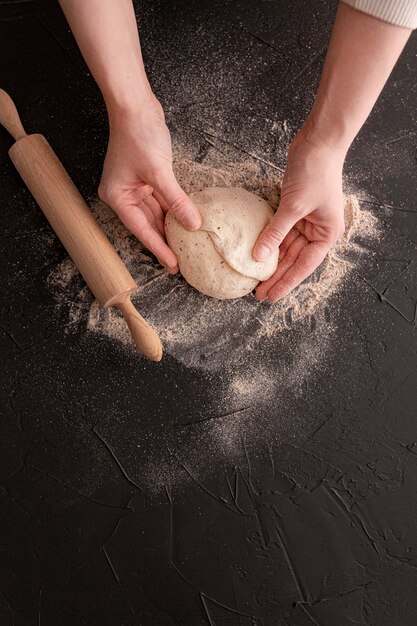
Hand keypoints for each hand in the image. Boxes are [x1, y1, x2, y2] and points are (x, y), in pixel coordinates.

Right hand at [98, 96, 200, 273]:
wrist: (135, 105)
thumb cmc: (139, 134)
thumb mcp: (160, 172)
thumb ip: (177, 201)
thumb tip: (194, 224)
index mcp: (118, 197)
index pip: (142, 229)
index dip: (159, 248)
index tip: (173, 265)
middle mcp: (123, 195)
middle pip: (147, 224)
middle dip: (165, 242)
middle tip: (181, 264)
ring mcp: (134, 187)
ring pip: (156, 214)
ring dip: (170, 228)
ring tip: (184, 248)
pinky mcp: (145, 178)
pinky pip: (161, 201)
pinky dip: (172, 211)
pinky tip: (184, 223)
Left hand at [253, 127, 345, 302]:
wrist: (318, 143)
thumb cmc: (315, 173)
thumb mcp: (294, 206)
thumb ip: (276, 233)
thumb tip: (258, 257)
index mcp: (326, 235)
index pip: (303, 266)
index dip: (286, 283)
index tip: (271, 297)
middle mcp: (318, 231)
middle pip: (293, 260)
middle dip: (276, 276)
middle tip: (257, 294)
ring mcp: (306, 221)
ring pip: (285, 248)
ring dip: (271, 262)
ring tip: (254, 279)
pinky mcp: (294, 210)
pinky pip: (280, 232)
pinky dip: (269, 243)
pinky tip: (256, 255)